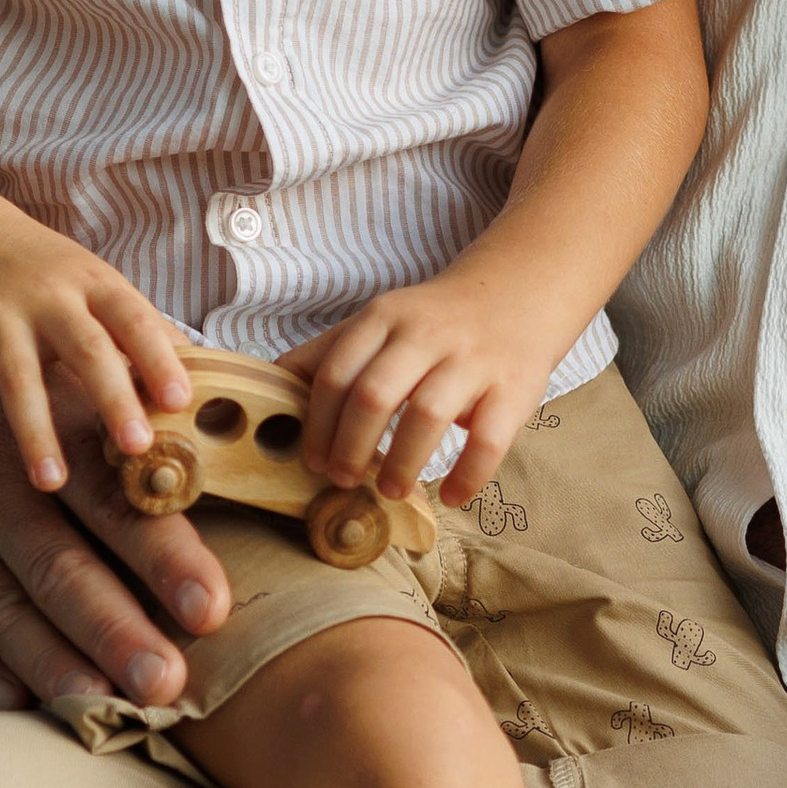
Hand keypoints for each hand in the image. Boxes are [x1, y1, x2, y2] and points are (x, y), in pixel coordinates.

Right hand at [0, 197, 191, 493]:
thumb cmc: (47, 273)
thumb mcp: (97, 285)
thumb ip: (141, 329)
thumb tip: (201, 379)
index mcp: (93, 285)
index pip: (134, 319)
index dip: (159, 358)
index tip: (180, 401)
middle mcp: (45, 295)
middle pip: (84, 348)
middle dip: (112, 397)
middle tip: (137, 447)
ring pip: (15, 375)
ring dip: (34, 430)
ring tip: (51, 481)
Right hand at [0, 292, 231, 713]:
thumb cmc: (24, 382)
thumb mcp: (81, 374)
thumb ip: (150, 409)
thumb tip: (244, 431)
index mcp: (52, 433)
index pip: (117, 503)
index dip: (166, 558)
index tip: (211, 610)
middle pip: (59, 566)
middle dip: (114, 630)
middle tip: (164, 683)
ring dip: (50, 660)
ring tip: (101, 706)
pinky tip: (11, 697)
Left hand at [293, 262, 568, 502]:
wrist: (519, 293)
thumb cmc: (434, 322)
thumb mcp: (379, 321)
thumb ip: (328, 353)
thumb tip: (267, 388)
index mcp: (384, 318)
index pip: (336, 373)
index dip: (318, 424)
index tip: (313, 461)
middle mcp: (426, 334)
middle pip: (374, 393)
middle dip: (351, 446)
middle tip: (344, 480)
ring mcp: (473, 360)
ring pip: (428, 413)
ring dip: (403, 462)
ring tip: (392, 490)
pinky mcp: (514, 387)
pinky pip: (489, 439)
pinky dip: (467, 474)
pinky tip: (451, 494)